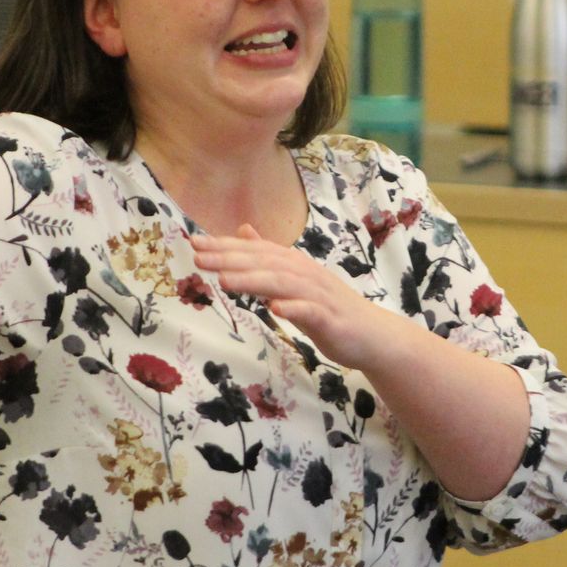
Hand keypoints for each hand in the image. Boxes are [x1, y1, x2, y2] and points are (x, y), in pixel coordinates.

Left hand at [191, 225, 399, 369]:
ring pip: (284, 283)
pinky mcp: (331, 319)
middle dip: (231, 259)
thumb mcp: (295, 279)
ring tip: (224, 280)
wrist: (372, 336)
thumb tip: (243, 230)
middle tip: (198, 257)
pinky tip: (274, 309)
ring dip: (254, 280)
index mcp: (295, 265)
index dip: (225, 247)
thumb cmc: (330, 309)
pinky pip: (311, 311)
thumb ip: (269, 257)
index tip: (194, 243)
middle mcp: (306, 274)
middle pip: (265, 262)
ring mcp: (320, 296)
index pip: (256, 251)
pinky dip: (293, 308)